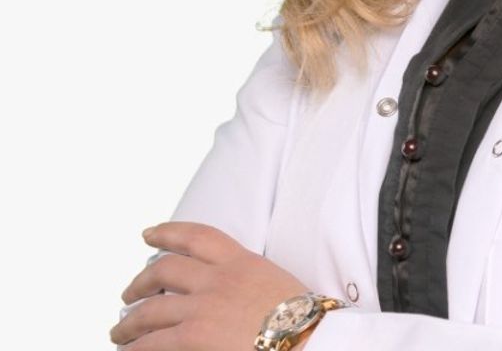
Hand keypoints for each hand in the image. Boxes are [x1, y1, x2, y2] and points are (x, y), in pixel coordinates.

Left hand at [110, 222, 307, 349]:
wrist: (312, 340)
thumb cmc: (304, 321)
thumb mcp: (277, 285)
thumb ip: (248, 282)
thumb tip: (229, 296)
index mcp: (242, 262)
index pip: (197, 237)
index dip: (168, 232)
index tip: (150, 234)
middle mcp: (218, 279)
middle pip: (164, 269)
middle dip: (139, 281)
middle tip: (128, 293)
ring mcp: (203, 306)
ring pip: (149, 308)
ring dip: (129, 321)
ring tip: (120, 331)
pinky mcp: (193, 335)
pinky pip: (152, 342)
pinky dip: (135, 347)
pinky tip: (128, 350)